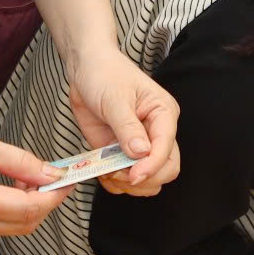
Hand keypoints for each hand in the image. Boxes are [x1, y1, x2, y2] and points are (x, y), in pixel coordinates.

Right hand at [0, 129, 68, 237]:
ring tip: (33, 180)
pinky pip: (2, 225)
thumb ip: (23, 163)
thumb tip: (52, 175)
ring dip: (33, 206)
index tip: (68, 181)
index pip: (28, 208)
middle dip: (46, 201)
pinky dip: (17, 209)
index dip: (54, 196)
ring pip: (16, 227)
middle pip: (26, 222)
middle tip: (56, 178)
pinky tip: (17, 189)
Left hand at [65, 48, 180, 194]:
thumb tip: (141, 153)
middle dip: (144, 178)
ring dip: (129, 185)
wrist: (86, 69)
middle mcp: (156, 132)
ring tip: (108, 173)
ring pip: (149, 180)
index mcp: (164, 114)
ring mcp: (139, 145)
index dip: (152, 166)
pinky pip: (125, 179)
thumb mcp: (115, 99)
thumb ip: (128, 127)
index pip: (167, 149)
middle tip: (118, 173)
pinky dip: (115, 184)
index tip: (133, 176)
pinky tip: (102, 173)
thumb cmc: (105, 74)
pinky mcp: (121, 152)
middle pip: (166, 170)